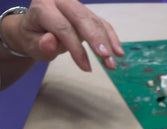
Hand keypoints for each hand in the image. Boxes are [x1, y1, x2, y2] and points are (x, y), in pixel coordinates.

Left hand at [2, 0, 122, 69]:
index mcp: (43, 6)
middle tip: (107, 58)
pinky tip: (118, 52)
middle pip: (81, 18)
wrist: (36, 28)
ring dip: (107, 43)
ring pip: (94, 20)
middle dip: (96, 39)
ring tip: (112, 63)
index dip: (76, 48)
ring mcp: (75, 5)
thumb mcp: (31, 45)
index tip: (86, 68)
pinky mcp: (86, 13)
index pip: (62, 27)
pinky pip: (101, 23)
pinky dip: (111, 37)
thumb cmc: (34, 38)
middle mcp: (61, 1)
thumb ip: (41, 45)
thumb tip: (51, 42)